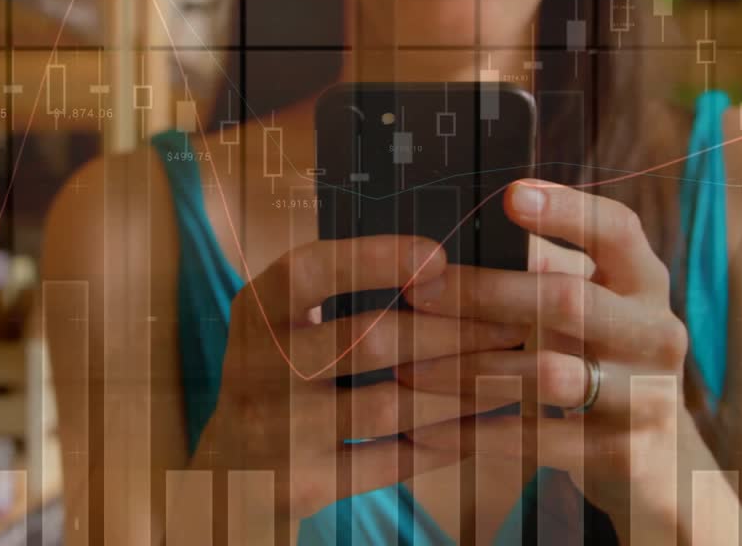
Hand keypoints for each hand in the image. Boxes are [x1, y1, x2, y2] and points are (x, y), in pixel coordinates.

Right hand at [190, 235, 530, 529]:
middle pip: (370, 339)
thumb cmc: (278, 377)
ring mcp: (279, 429)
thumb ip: (337, 292)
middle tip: (512, 324)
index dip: (375, 258)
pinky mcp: (303, 484)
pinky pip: (393, 459)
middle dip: (454, 331)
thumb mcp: (282, 324)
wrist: (227, 472)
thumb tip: (443, 267)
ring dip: (463, 389)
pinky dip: (445, 442)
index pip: (310, 270)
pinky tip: (484, 426)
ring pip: (391, 404)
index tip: (439, 258)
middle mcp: (259, 365)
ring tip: (513, 375)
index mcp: (257, 310)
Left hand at [397, 179, 693, 540]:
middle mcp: (657, 332)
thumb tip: (460, 233)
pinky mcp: (626, 454)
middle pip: (570, 299)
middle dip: (486, 294)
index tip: (510, 195)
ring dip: (468, 370)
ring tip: (408, 370)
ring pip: (549, 376)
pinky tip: (429, 430)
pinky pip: (539, 441)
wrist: (657, 462)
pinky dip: (478, 434)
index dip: (567, 210)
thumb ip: (544, 271)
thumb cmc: (599, 361)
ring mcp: (649, 396)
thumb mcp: (588, 309)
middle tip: (416, 294)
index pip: (616, 229)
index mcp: (644, 283)